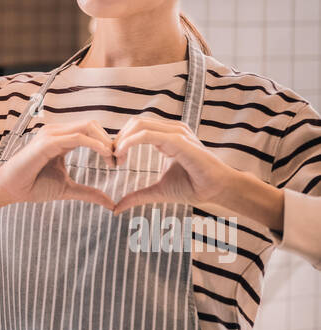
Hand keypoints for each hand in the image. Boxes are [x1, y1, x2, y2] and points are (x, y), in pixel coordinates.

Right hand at [0, 119, 116, 210]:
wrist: (11, 189)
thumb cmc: (34, 186)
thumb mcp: (67, 189)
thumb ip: (88, 192)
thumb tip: (111, 203)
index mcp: (62, 139)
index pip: (91, 131)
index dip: (108, 144)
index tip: (118, 163)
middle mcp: (57, 132)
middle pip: (93, 124)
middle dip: (109, 141)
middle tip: (119, 161)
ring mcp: (52, 134)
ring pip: (87, 127)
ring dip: (105, 142)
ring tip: (112, 160)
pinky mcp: (47, 142)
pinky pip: (77, 137)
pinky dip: (94, 144)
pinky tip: (104, 155)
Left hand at [112, 116, 230, 213]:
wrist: (217, 190)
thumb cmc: (194, 187)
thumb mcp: (158, 191)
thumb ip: (138, 196)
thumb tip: (116, 208)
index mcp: (167, 136)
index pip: (137, 127)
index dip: (121, 139)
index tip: (114, 159)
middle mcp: (172, 130)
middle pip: (135, 121)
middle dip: (119, 137)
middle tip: (112, 158)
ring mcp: (177, 132)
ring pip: (140, 124)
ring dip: (122, 139)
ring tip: (116, 157)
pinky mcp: (179, 140)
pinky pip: (149, 134)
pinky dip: (130, 142)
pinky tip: (122, 154)